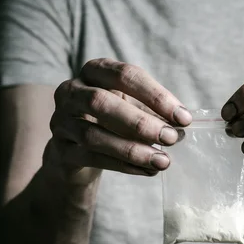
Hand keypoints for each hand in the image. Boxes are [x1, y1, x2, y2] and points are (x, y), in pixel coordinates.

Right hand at [45, 58, 191, 184]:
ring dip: (132, 149)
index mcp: (94, 71)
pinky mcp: (60, 150)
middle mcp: (71, 91)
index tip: (184, 118)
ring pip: (92, 134)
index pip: (125, 75)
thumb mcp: (134, 109)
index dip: (156, 96)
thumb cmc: (112, 121)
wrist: (77, 150)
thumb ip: (155, 114)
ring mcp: (60, 120)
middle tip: (171, 138)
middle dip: (141, 122)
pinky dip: (123, 165)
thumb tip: (181, 126)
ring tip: (162, 161)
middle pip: (101, 101)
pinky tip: (147, 171)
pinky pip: (91, 157)